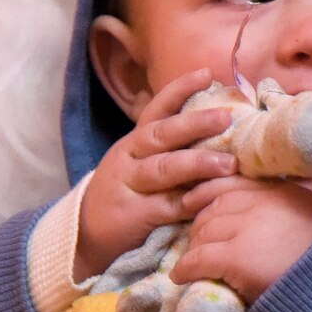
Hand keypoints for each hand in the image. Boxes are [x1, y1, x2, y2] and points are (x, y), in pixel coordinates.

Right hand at [78, 67, 235, 278]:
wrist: (84, 237)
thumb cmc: (127, 197)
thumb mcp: (140, 166)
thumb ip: (171, 150)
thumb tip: (220, 126)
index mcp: (135, 142)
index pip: (157, 109)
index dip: (180, 90)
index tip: (206, 74)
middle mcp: (129, 158)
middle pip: (162, 134)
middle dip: (195, 123)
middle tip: (226, 117)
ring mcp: (129, 186)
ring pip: (164, 168)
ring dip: (197, 164)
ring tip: (228, 164)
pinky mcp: (133, 216)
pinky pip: (166, 206)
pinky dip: (190, 201)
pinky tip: (211, 197)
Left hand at [171, 177, 311, 297]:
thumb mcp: (309, 223)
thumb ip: (282, 211)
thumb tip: (248, 211)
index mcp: (286, 192)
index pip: (236, 181)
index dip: (209, 190)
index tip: (193, 201)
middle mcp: (268, 202)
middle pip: (218, 205)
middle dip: (201, 223)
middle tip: (195, 241)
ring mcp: (250, 227)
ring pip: (205, 230)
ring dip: (194, 246)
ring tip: (191, 261)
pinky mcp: (237, 256)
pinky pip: (199, 258)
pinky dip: (186, 268)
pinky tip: (181, 276)